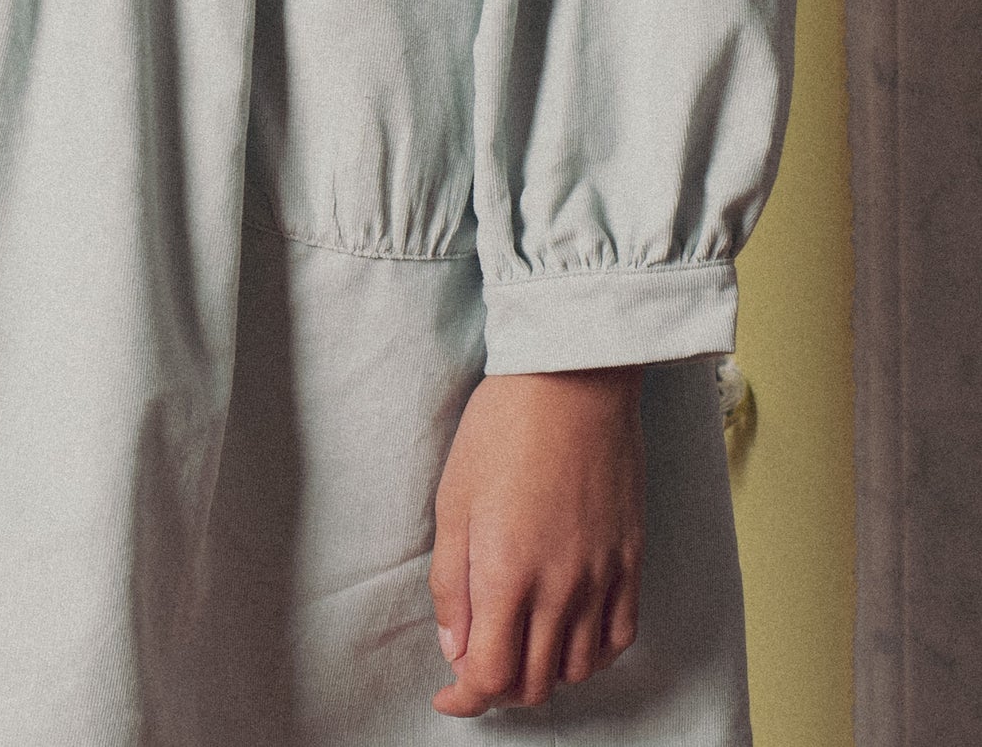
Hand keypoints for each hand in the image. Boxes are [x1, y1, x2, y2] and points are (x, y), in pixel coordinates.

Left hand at [428, 365, 644, 715]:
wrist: (571, 380)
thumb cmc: (502, 428)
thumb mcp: (452, 499)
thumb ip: (450, 583)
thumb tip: (454, 647)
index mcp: (505, 574)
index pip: (487, 676)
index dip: (464, 699)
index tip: (448, 695)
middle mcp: (558, 588)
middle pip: (533, 682)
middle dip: (499, 689)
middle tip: (478, 667)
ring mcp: (601, 576)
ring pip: (578, 669)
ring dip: (545, 674)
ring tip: (522, 650)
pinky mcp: (631, 559)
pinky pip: (620, 636)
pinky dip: (594, 654)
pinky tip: (573, 639)